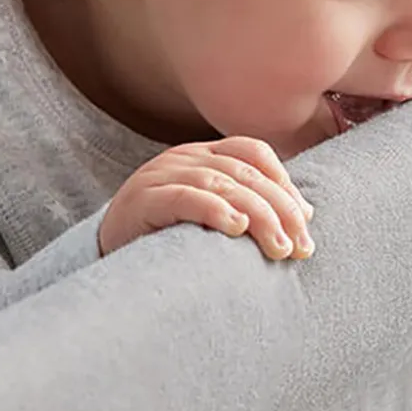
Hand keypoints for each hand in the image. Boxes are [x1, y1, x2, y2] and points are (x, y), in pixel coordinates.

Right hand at [98, 136, 314, 259]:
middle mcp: (185, 157)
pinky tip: (235, 227)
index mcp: (204, 155)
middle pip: (245, 172)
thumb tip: (306, 214)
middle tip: (300, 245)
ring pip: (222, 184)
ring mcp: (162, 174)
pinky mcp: (142, 199)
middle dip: (280, 209)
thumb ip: (250, 206)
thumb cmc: (169, 238)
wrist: (105, 257)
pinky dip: (214, 209)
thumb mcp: (212, 215)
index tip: (306, 218)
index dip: (284, 182)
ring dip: (258, 216)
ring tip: (279, 246)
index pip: (254, 153)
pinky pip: (184, 197)